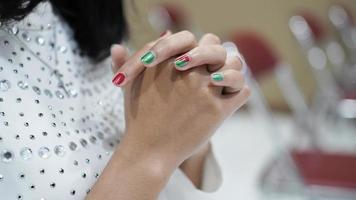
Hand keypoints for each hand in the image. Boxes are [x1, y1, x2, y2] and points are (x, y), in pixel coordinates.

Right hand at [87, 31, 249, 199]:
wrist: (148, 151)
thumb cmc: (138, 119)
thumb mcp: (130, 86)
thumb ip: (130, 61)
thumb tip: (127, 42)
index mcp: (168, 61)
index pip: (190, 39)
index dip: (193, 48)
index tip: (191, 61)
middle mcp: (189, 71)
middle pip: (215, 46)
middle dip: (214, 55)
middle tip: (210, 69)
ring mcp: (205, 90)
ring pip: (235, 65)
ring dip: (231, 72)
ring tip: (222, 83)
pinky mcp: (218, 110)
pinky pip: (242, 91)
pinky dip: (239, 93)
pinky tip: (229, 98)